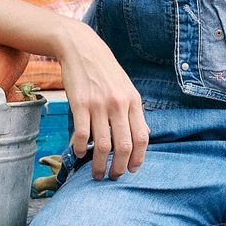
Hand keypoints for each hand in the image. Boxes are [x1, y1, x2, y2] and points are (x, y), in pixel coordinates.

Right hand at [57, 21, 149, 180]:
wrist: (82, 48)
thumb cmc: (105, 71)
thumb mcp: (126, 88)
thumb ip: (135, 112)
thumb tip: (145, 135)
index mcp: (133, 101)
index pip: (142, 137)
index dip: (138, 158)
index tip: (131, 170)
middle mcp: (118, 104)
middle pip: (124, 146)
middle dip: (119, 167)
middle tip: (113, 176)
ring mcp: (99, 104)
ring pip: (103, 145)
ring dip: (99, 164)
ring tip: (96, 172)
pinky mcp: (80, 104)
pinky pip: (83, 135)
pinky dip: (81, 149)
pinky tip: (80, 153)